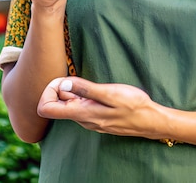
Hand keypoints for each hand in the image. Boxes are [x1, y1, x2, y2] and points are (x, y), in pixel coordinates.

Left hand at [37, 77, 163, 139]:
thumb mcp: (109, 93)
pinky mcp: (96, 117)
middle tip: (73, 75)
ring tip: (84, 80)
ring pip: (69, 105)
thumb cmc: (132, 105)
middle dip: (60, 88)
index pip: (46, 109)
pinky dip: (80, 95)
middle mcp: (82, 119)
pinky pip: (80, 107)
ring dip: (71, 91)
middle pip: (56, 105)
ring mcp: (89, 120)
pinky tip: (92, 88)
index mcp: (82, 113)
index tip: (61, 80)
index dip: (47, 92)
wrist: (149, 120)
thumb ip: (86, 89)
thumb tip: (64, 84)